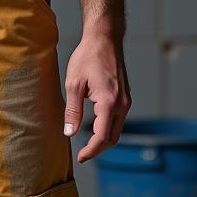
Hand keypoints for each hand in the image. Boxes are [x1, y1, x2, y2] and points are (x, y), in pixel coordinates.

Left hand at [63, 28, 130, 163]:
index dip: (91, 151)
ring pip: (117, 130)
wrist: (104, 39)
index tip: (80, 157)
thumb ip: (72, 111)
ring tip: (87, 144)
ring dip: (104, 140)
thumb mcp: (74, 84)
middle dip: (98, 150)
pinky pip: (118, 120)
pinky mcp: (125, 97)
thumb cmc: (88, 57)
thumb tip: (69, 133)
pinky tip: (95, 128)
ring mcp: (126, 101)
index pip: (102, 137)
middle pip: (113, 138)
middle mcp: (122, 104)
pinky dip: (108, 129)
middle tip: (83, 154)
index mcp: (110, 102)